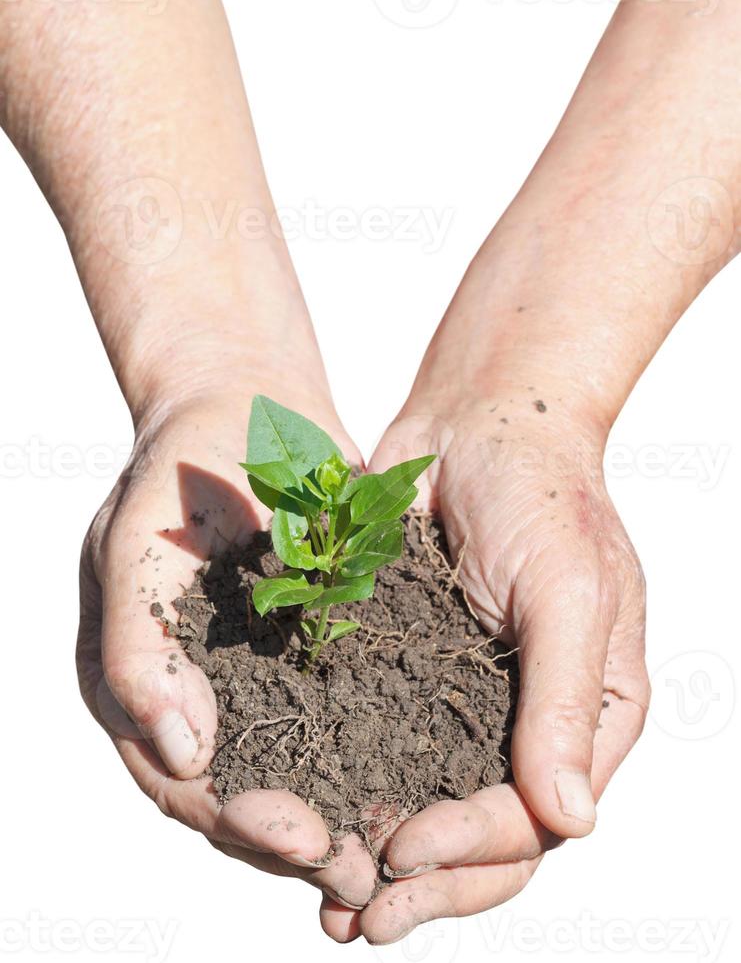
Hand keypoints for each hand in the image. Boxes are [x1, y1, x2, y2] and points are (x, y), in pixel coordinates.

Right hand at [76, 394, 378, 913]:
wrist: (241, 409)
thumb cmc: (173, 474)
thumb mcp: (133, 548)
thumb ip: (140, 650)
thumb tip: (183, 756)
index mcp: (144, 691)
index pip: (182, 785)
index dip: (239, 822)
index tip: (302, 837)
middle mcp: (206, 699)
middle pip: (249, 798)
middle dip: (305, 841)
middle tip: (365, 869)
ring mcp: (267, 679)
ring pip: (307, 769)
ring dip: (351, 813)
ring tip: (406, 848)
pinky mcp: (325, 651)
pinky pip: (353, 713)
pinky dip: (384, 750)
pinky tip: (430, 774)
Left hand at [320, 396, 648, 943]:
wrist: (480, 423)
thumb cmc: (542, 494)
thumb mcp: (569, 591)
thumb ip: (566, 702)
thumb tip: (567, 822)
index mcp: (591, 716)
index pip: (536, 817)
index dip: (469, 848)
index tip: (400, 850)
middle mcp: (533, 725)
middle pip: (485, 841)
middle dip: (424, 885)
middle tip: (357, 920)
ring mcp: (470, 706)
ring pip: (433, 812)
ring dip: (384, 864)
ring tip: (329, 905)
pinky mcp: (413, 678)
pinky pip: (387, 754)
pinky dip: (356, 796)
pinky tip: (316, 824)